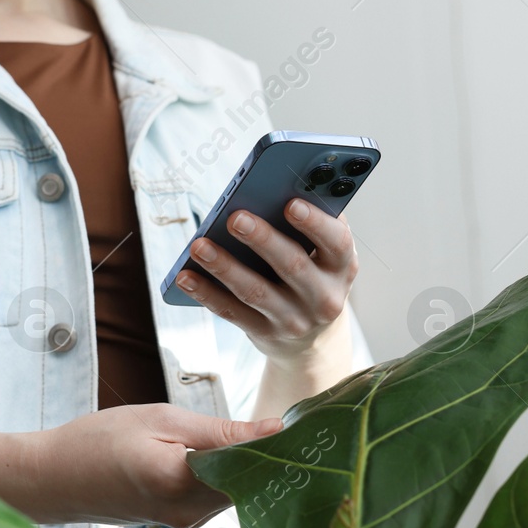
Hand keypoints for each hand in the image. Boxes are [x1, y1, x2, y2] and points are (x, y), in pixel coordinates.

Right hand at [28, 405, 280, 527]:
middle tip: (288, 422)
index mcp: (183, 483)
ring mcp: (185, 522)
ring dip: (245, 465)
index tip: (303, 425)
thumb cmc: (98, 441)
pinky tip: (222, 451)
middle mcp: (190, 513)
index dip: (279, 446)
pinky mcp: (180, 521)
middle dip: (267, 455)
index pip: (252, 467)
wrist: (53, 479)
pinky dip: (225, 475)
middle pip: (250, 484)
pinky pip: (217, 497)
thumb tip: (275, 431)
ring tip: (257, 432)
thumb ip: (220, 432)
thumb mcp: (160, 420)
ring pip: (235, 491)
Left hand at [173, 199, 357, 364]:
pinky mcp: (265, 333)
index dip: (315, 223)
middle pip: (292, 265)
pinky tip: (185, 276)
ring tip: (199, 245)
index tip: (291, 203)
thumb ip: (311, 223)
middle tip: (234, 217)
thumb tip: (276, 188)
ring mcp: (294, 320)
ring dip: (225, 266)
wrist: (313, 339)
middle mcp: (324, 297)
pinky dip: (207, 293)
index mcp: (342, 267)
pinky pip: (232, 312)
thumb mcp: (325, 253)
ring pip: (256, 291)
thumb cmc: (314, 273)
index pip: (337, 243)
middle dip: (262, 239)